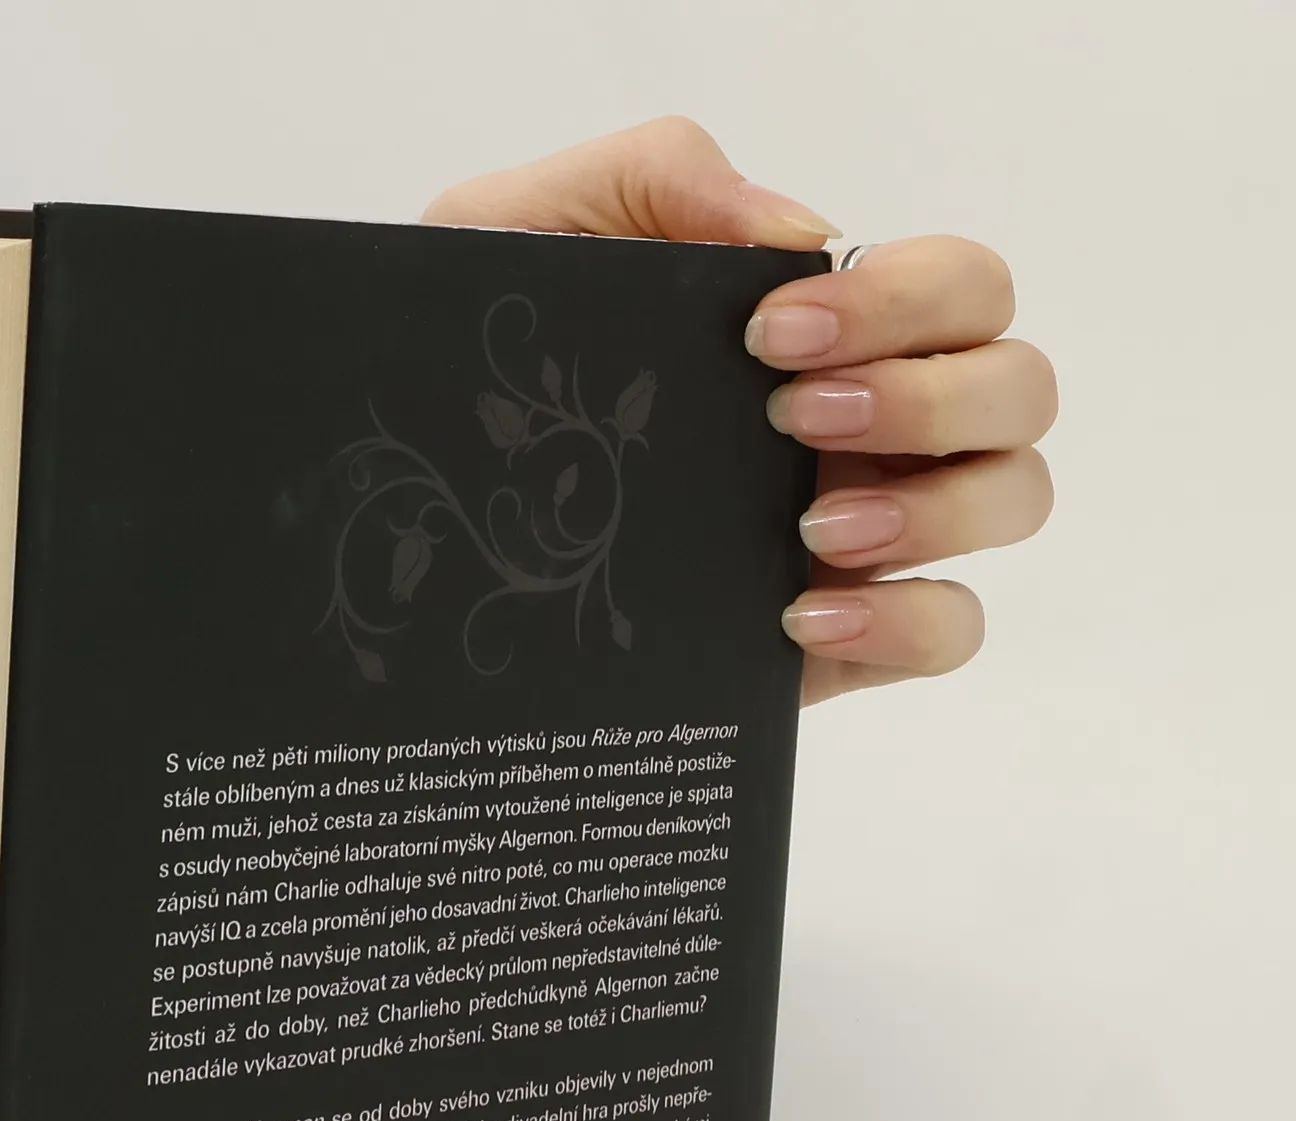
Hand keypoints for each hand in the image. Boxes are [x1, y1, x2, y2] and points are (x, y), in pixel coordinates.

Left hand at [425, 118, 1055, 704]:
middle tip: (794, 421)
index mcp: (828, 325)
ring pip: (1013, 499)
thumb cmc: (480, 355)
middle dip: (931, 397)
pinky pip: (952, 630)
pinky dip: (911, 621)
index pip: (962, 288)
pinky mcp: (836, 637)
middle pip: (1020, 388)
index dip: (906, 302)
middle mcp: (872, 424)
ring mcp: (865, 531)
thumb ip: (657, 178)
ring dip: (942, 508)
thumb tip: (803, 231)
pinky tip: (801, 617)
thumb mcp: (522, 229)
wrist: (405, 495)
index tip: (773, 331)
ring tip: (811, 532)